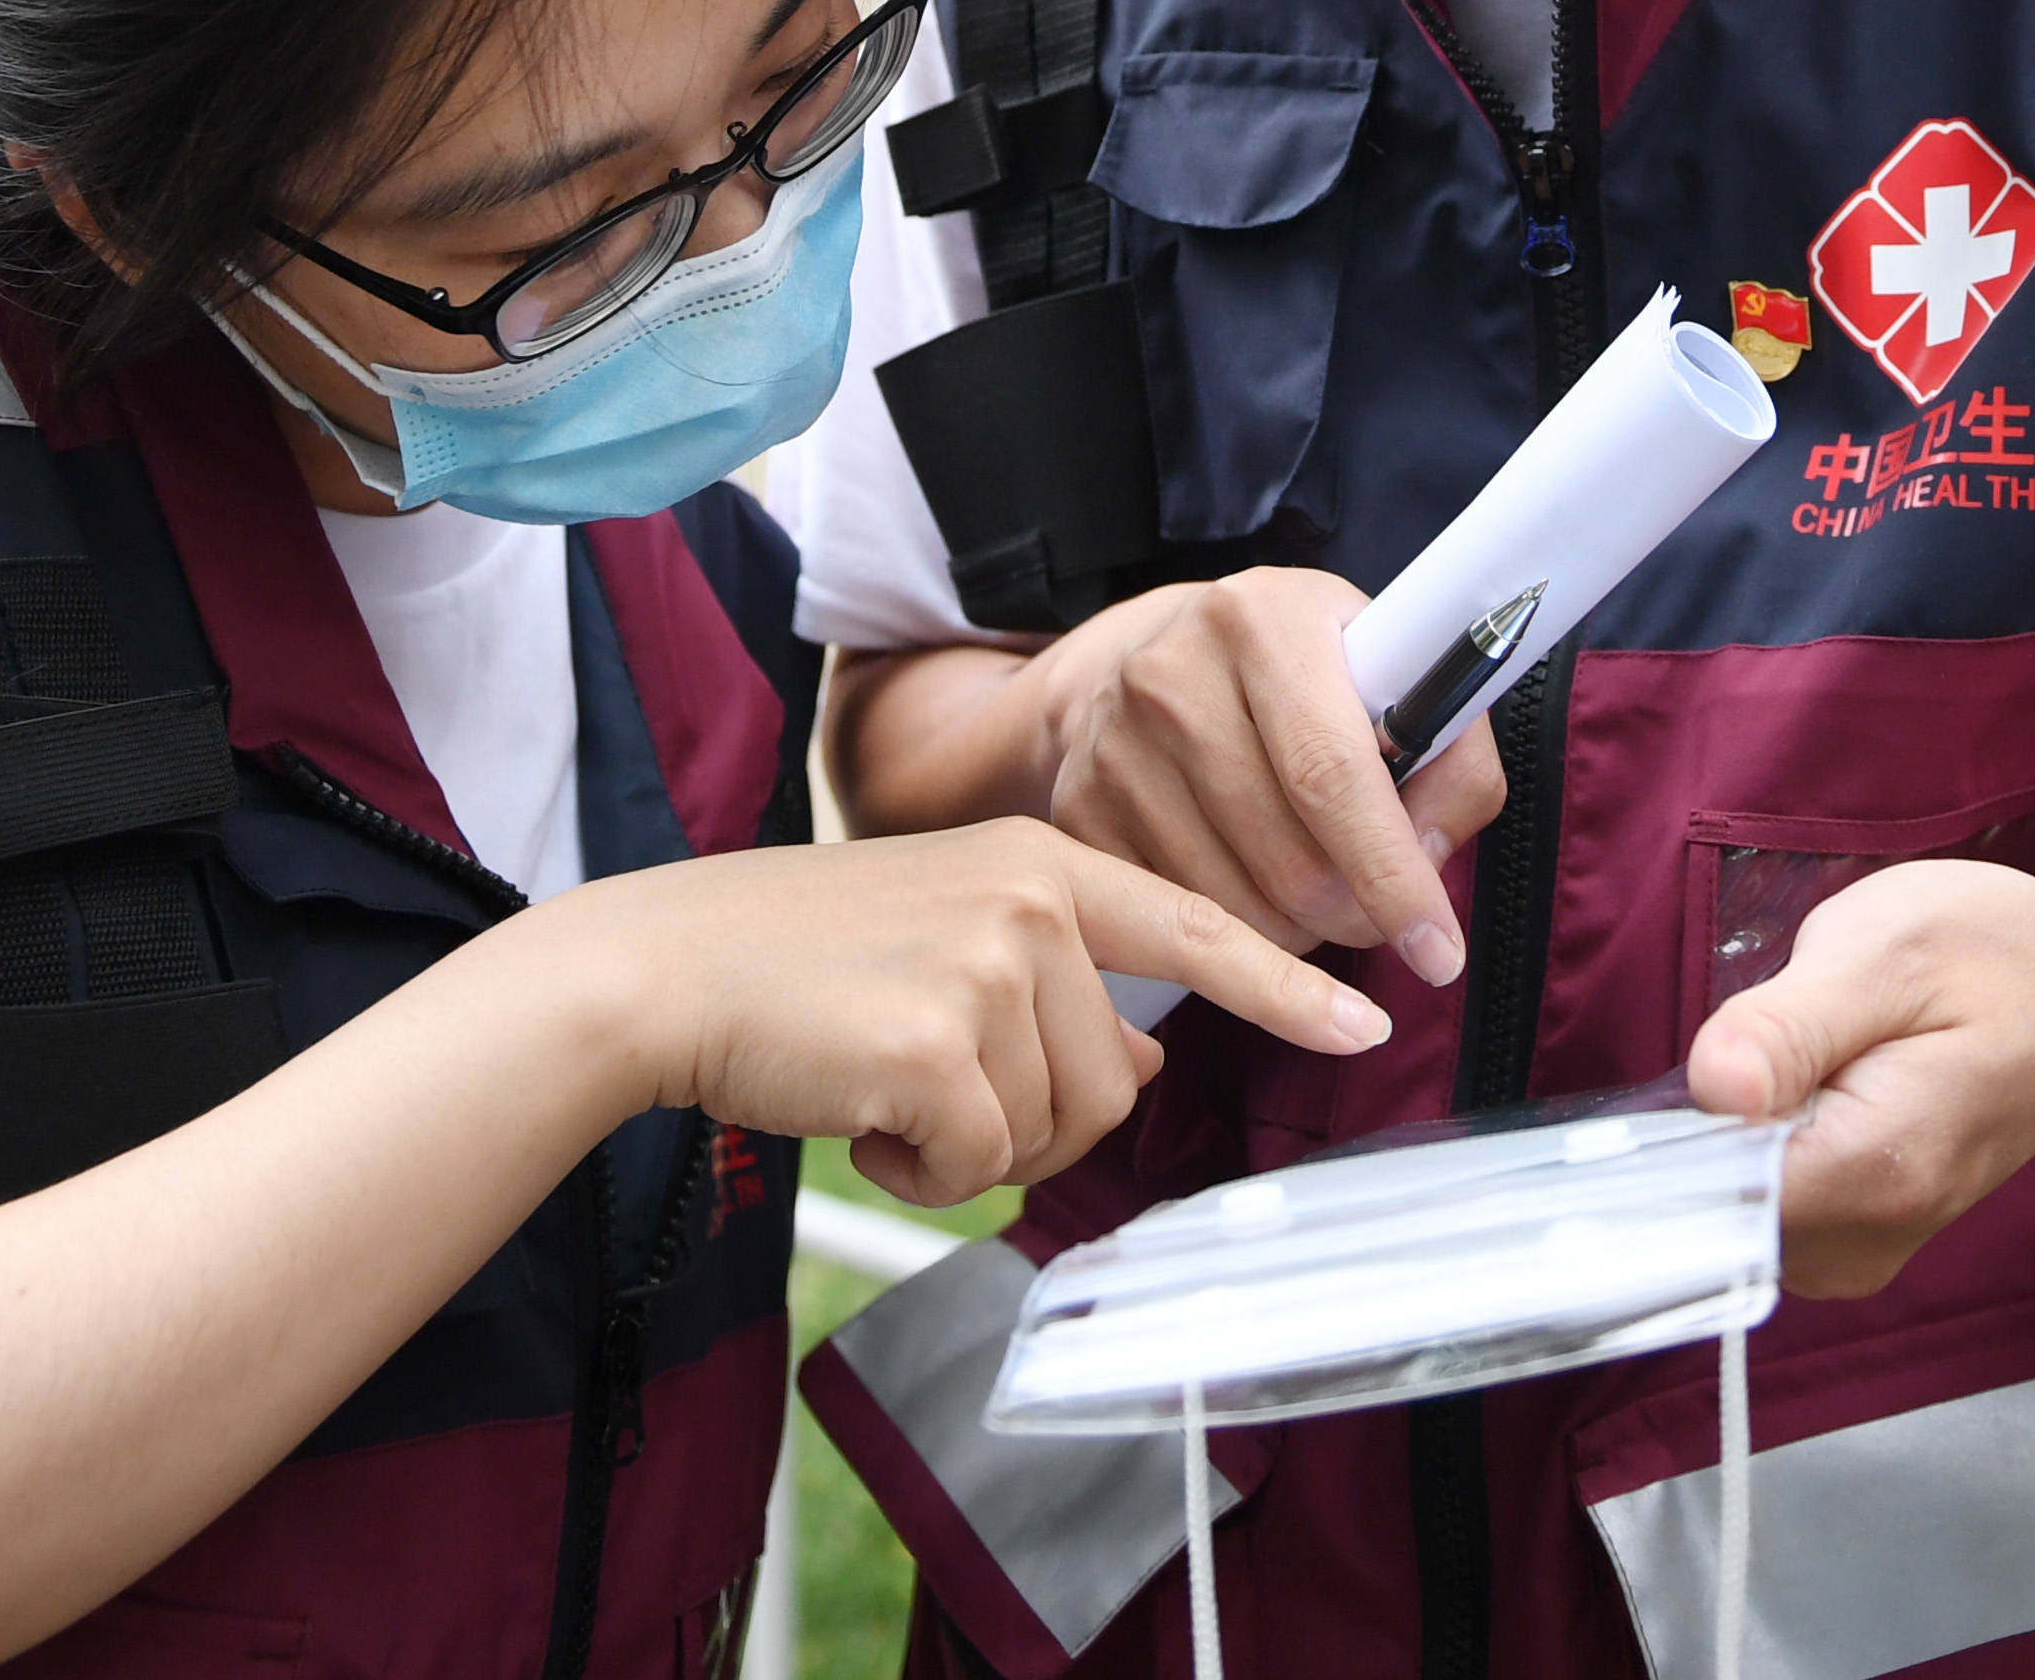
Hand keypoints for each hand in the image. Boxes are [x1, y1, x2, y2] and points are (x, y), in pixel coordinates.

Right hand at [578, 819, 1388, 1207]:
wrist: (670, 967)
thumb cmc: (799, 961)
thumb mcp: (949, 932)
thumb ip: (1055, 980)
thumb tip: (1148, 1054)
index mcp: (1041, 862)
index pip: (1195, 925)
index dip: (1286, 984)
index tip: (1364, 1021)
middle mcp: (1031, 900)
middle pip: (1118, 1081)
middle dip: (1034, 1119)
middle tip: (931, 1081)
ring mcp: (988, 967)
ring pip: (1053, 1132)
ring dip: (971, 1145)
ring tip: (886, 1083)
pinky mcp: (938, 1046)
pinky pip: (982, 1167)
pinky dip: (922, 1172)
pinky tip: (862, 1115)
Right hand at [1029, 570, 1505, 985]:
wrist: (1152, 654)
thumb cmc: (1295, 671)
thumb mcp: (1386, 672)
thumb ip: (1447, 759)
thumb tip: (1428, 859)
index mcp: (1262, 622)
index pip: (1333, 773)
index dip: (1393, 874)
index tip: (1440, 950)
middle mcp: (1172, 675)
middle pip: (1288, 859)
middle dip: (1355, 916)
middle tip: (1378, 915)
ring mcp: (1113, 746)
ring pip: (1235, 907)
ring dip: (1298, 932)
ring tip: (1315, 889)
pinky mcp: (1078, 809)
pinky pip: (1175, 919)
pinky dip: (1233, 936)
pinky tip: (1252, 888)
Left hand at [1680, 859, 2034, 1298]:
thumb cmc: (2005, 962)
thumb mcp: (1889, 949)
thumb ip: (1789, 1025)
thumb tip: (1709, 1088)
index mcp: (1870, 1176)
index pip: (1701, 1200)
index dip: (1672, 1129)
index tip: (1717, 1059)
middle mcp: (1863, 1243)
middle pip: (1705, 1205)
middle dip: (1708, 1117)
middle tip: (1793, 1031)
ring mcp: (1861, 1250)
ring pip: (1726, 1206)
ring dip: (1739, 1125)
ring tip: (1822, 1049)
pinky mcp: (1857, 1236)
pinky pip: (1761, 1203)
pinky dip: (1764, 1141)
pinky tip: (1822, 1082)